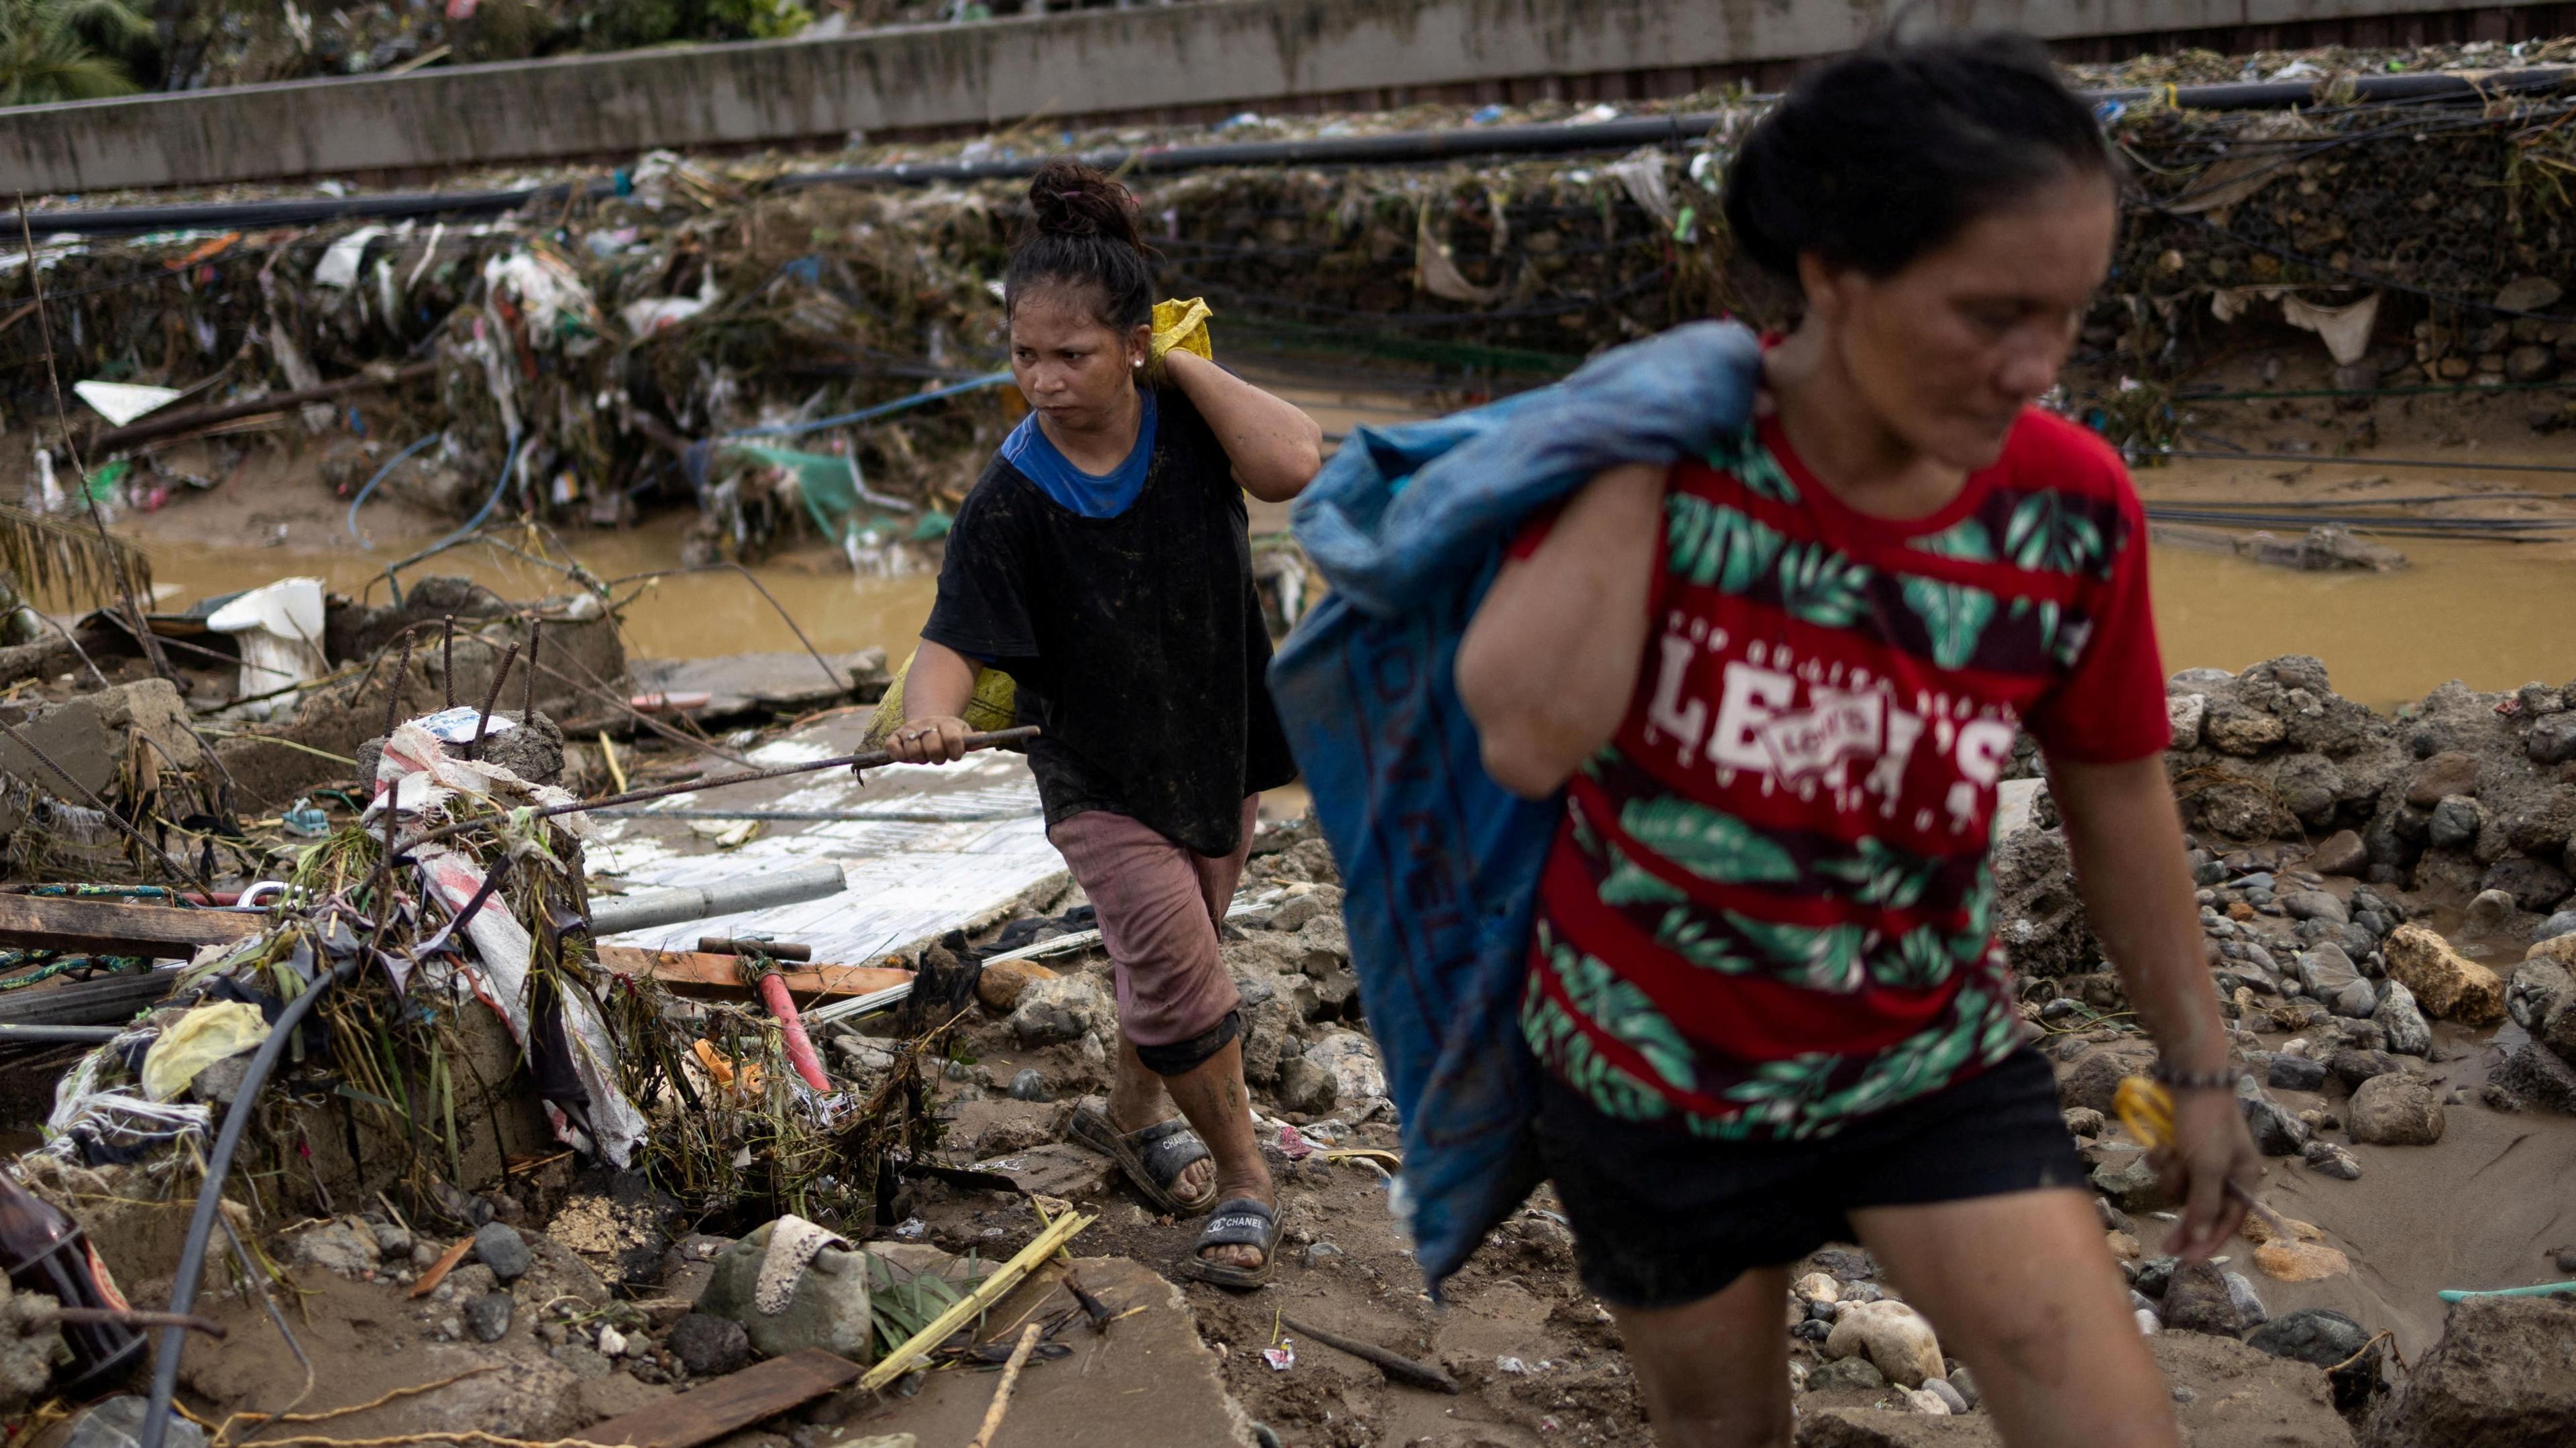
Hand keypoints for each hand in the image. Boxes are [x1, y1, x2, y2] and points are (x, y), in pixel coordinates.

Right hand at [888, 715, 969, 764]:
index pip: (953, 739)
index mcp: (947, 723)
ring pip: (913, 749)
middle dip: (937, 757)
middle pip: (933, 747)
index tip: (955, 755)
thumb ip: (972, 740)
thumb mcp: (962, 733)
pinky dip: (899, 755)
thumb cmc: (949, 732)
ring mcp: (910, 729)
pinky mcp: (895, 736)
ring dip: (920, 758)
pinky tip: (907, 757)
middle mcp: (927, 724)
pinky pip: (892, 746)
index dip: (956, 752)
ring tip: (924, 755)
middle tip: (938, 757)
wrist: (928, 720)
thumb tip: (985, 738)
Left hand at [2153, 1087, 2259, 1259]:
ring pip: (2180, 1186)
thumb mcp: (2207, 1167)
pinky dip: (2161, 1159)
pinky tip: (2159, 1145)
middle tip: (2164, 1248)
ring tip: (2168, 1154)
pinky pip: (2168, 1166)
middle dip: (2184, 1223)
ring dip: (2170, 1175)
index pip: (2229, 1222)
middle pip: (2203, 1209)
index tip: (2188, 1263)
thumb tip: (2203, 1240)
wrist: (2187, 1075)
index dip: (2210, 1243)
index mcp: (2245, 1177)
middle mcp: (2226, 1170)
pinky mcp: (2181, 1145)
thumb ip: (2205, 1205)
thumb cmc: (2204, 1121)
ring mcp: (2202, 1157)